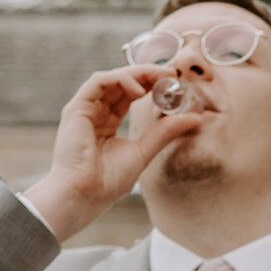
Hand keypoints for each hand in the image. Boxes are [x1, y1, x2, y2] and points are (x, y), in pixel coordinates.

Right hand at [21, 66, 198, 241]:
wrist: (83, 196)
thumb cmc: (107, 182)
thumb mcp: (143, 151)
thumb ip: (165, 132)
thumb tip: (194, 118)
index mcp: (106, 123)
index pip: (129, 94)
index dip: (150, 84)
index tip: (174, 81)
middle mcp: (94, 113)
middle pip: (121, 82)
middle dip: (146, 74)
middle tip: (171, 73)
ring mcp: (83, 109)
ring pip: (111, 78)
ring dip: (136, 74)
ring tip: (158, 80)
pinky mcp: (75, 108)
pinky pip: (98, 81)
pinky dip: (120, 79)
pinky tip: (139, 90)